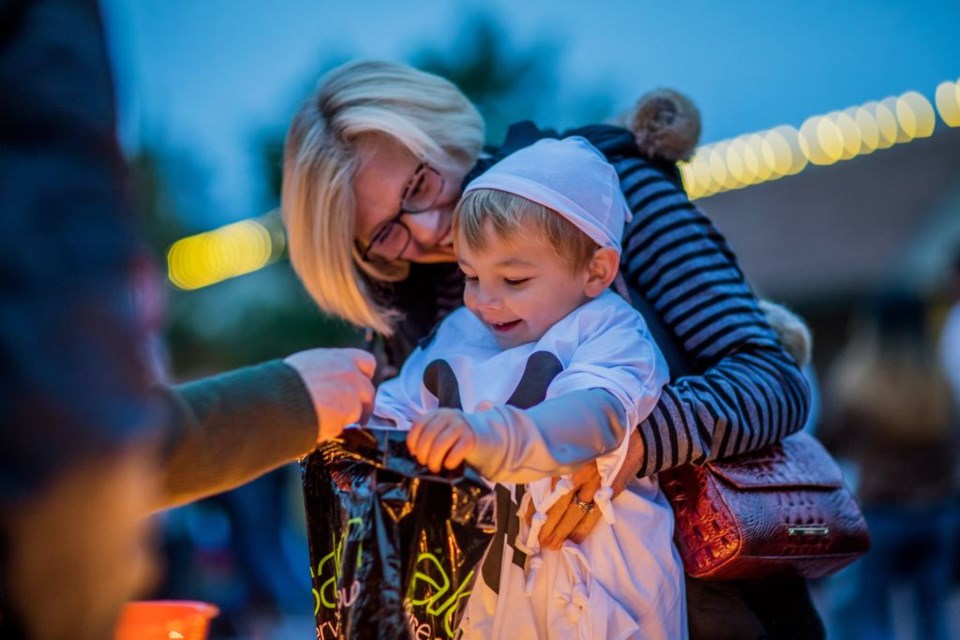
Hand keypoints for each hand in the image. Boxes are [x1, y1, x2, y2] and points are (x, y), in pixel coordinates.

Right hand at [284, 348, 375, 441]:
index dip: (363, 378)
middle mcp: (347, 370)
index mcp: (334, 357)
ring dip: (346, 418)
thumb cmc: (278, 386)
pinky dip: (335, 429)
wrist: (273, 399)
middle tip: (352, 416)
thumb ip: (322, 373)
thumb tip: (326, 387)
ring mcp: (350, 389)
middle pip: (368, 390)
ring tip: (325, 424)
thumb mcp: (302, 368)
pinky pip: (347, 424)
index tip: (356, 390)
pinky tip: (318, 428)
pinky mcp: (349, 409)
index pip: (366, 362)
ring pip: (360, 409)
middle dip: (362, 404)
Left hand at [406, 408, 476, 472]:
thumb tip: (414, 452)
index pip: (419, 424)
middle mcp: (450, 416)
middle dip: (423, 454)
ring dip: (434, 461)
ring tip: (435, 467)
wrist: (486, 439)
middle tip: (425, 463)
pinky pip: (454, 453)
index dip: (413, 441)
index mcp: (439, 413)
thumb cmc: (458, 439)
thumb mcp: (443, 430)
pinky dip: (449, 463)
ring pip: (439, 445)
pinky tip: (449, 465)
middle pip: (428, 437)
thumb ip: (429, 435)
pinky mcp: (471, 439)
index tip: (414, 453)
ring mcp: (462, 426)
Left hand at [528, 428, 644, 547]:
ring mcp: (596, 482)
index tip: (528, 521)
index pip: (547, 488)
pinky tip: (576, 539)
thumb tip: (536, 496)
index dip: (536, 507)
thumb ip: (555, 470)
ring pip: (577, 511)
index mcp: (567, 460)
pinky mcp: (610, 491)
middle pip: (560, 503)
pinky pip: (595, 513)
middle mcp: (580, 471)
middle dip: (549, 524)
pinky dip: (584, 528)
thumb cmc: (593, 446)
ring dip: (564, 530)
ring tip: (554, 545)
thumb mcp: (572, 452)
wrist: (629, 440)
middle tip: (540, 540)